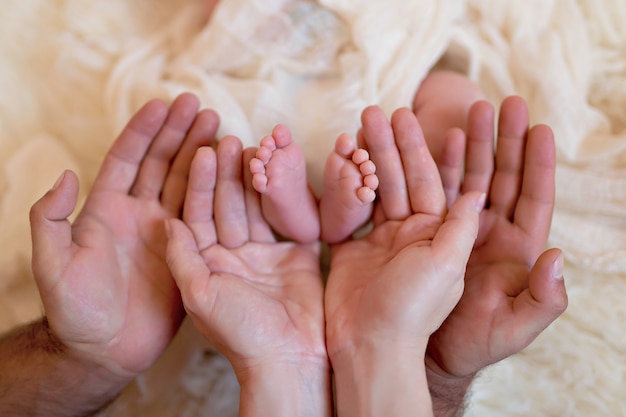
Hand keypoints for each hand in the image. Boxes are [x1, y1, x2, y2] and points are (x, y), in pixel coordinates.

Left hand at [29, 93, 218, 377]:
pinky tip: (230, 172)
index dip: (143, 131)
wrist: (106, 351)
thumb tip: (66, 175)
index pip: (127, 160)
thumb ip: (51, 220)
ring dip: (201, 155)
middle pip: (161, 164)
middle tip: (199, 106)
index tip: (161, 104)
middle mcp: (138, 215)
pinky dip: (217, 192)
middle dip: (178, 133)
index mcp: (106, 211)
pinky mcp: (186, 251)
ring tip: (220, 128)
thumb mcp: (53, 266)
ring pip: (186, 184)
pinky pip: (203, 216)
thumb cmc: (75, 312)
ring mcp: (164, 232)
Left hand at [165, 136, 329, 415]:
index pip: (197, 213)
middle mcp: (232, 253)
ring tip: (257, 147)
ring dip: (257, 179)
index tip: (202, 151)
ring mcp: (265, 253)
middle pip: (228, 204)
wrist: (288, 359)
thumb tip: (166, 221)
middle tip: (229, 139)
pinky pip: (291, 220)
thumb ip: (182, 257)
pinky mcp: (296, 255)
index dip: (198, 182)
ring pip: (258, 207)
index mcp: (205, 261)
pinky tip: (286, 172)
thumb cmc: (238, 334)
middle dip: (227, 173)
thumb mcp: (198, 297)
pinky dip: (289, 197)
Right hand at [325, 105, 482, 360]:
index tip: (421, 116)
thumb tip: (478, 191)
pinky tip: (342, 158)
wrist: (369, 345)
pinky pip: (351, 208)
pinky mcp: (355, 247)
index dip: (432, 148)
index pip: (440, 182)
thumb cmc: (412, 311)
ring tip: (361, 123)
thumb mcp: (447, 267)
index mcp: (443, 236)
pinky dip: (346, 184)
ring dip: (371, 156)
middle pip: (407, 178)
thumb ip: (461, 227)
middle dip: (396, 144)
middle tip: (380, 111)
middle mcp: (415, 233)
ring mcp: (383, 239)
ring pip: (378, 188)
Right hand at [426, 96, 567, 379]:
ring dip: (461, 143)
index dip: (537, 163)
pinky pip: (422, 190)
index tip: (541, 127)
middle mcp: (483, 232)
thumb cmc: (470, 343)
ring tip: (466, 109)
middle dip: (500, 140)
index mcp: (513, 250)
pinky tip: (429, 141)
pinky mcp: (416, 231)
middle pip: (496, 176)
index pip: (532, 198)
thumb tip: (557, 255)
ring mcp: (448, 228)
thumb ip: (543, 298)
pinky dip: (426, 164)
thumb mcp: (512, 327)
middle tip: (502, 103)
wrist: (418, 351)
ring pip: (458, 176)